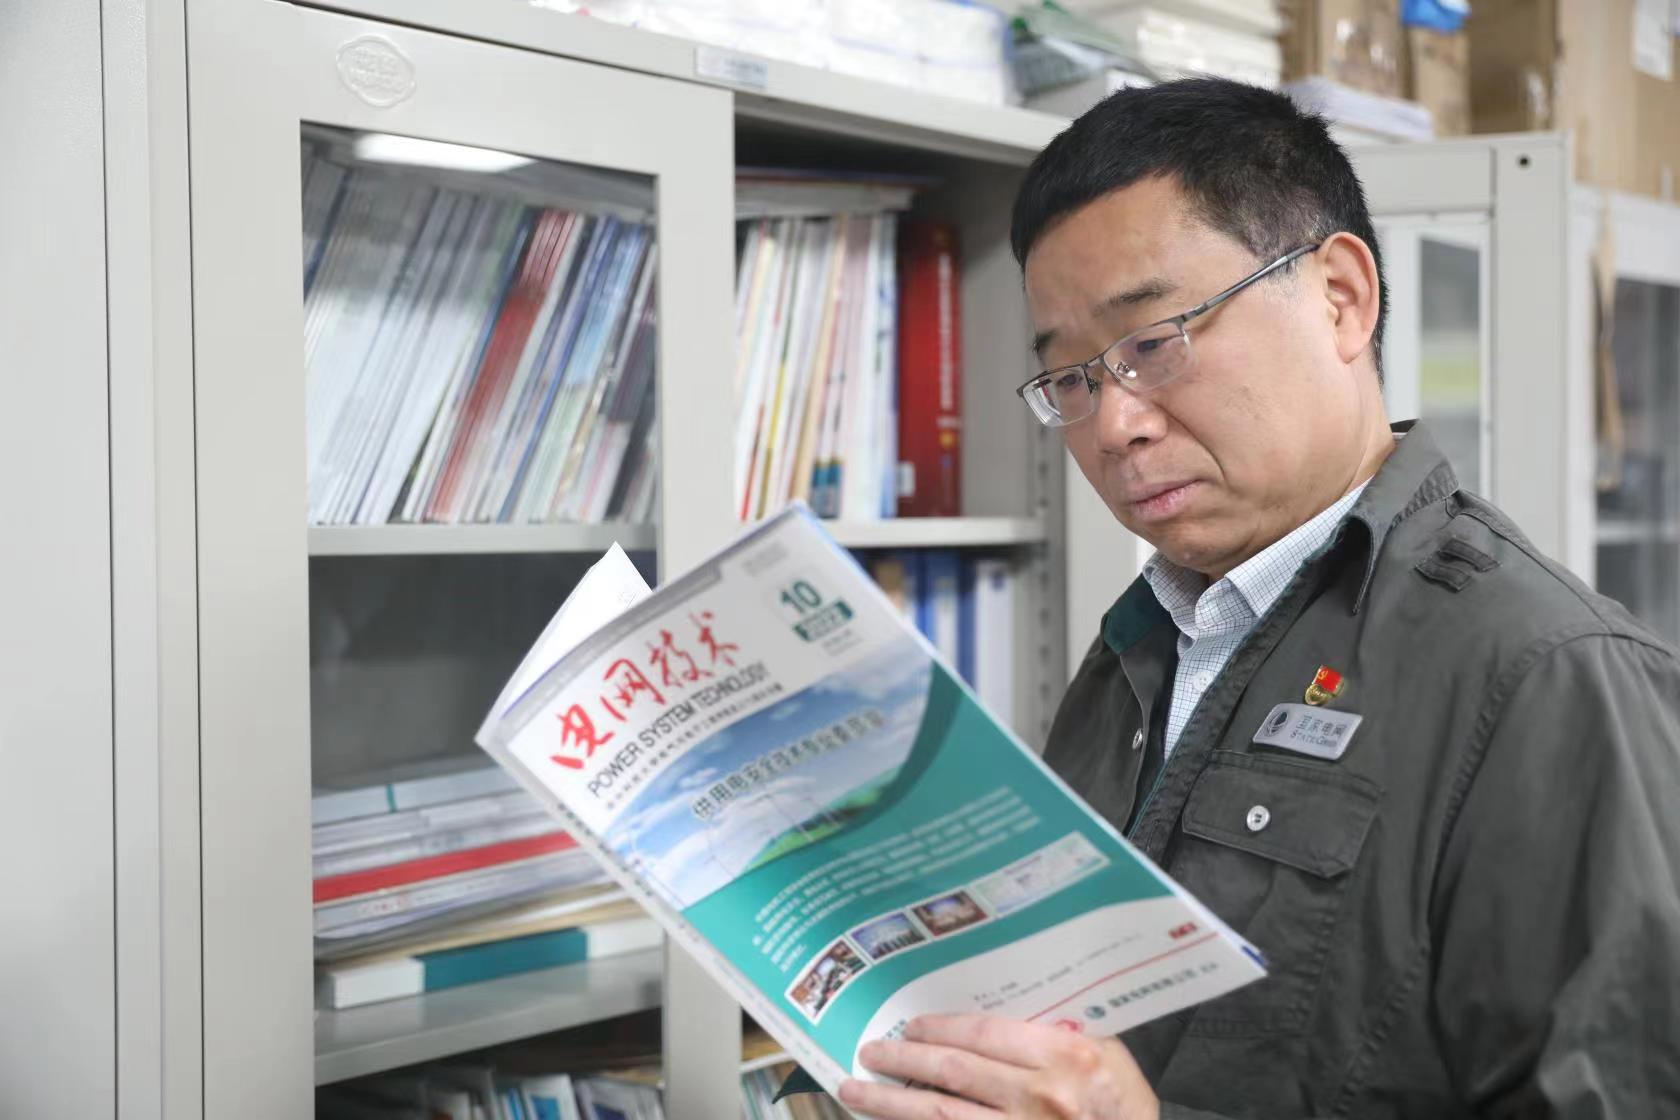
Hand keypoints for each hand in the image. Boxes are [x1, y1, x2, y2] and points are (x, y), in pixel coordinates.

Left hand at [837, 1013, 1159, 1119]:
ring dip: (889, 1103)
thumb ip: (1056, 1033)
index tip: (911, 1025)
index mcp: (1064, 1057)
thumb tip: (996, 1016)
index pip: (983, 1033)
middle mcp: (1040, 1097)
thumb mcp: (1105, 1056)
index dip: (939, 1028)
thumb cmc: (1124, 1106)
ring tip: (855, 1089)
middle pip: (952, 1072)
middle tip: (871, 1050)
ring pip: (939, 1115)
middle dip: (903, 1059)